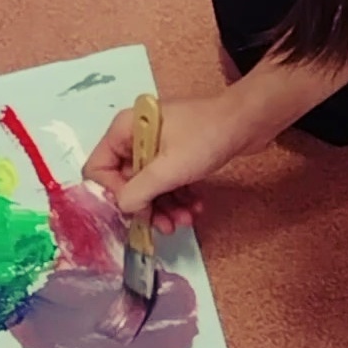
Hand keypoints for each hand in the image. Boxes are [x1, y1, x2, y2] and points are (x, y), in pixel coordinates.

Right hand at [83, 94, 263, 232]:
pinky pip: (168, 182)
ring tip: (185, 220)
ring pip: (150, 186)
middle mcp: (136, 136)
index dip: (113, 193)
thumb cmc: (206, 137)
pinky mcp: (177, 154)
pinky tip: (195, 207)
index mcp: (124, 130)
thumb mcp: (169, 168)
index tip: (136, 210)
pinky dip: (179, 197)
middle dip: (146, 206)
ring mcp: (158, 145)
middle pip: (126, 182)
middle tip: (166, 226)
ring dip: (165, 207)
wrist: (248, 121)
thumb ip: (139, 191)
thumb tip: (123, 208)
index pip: (98, 168)